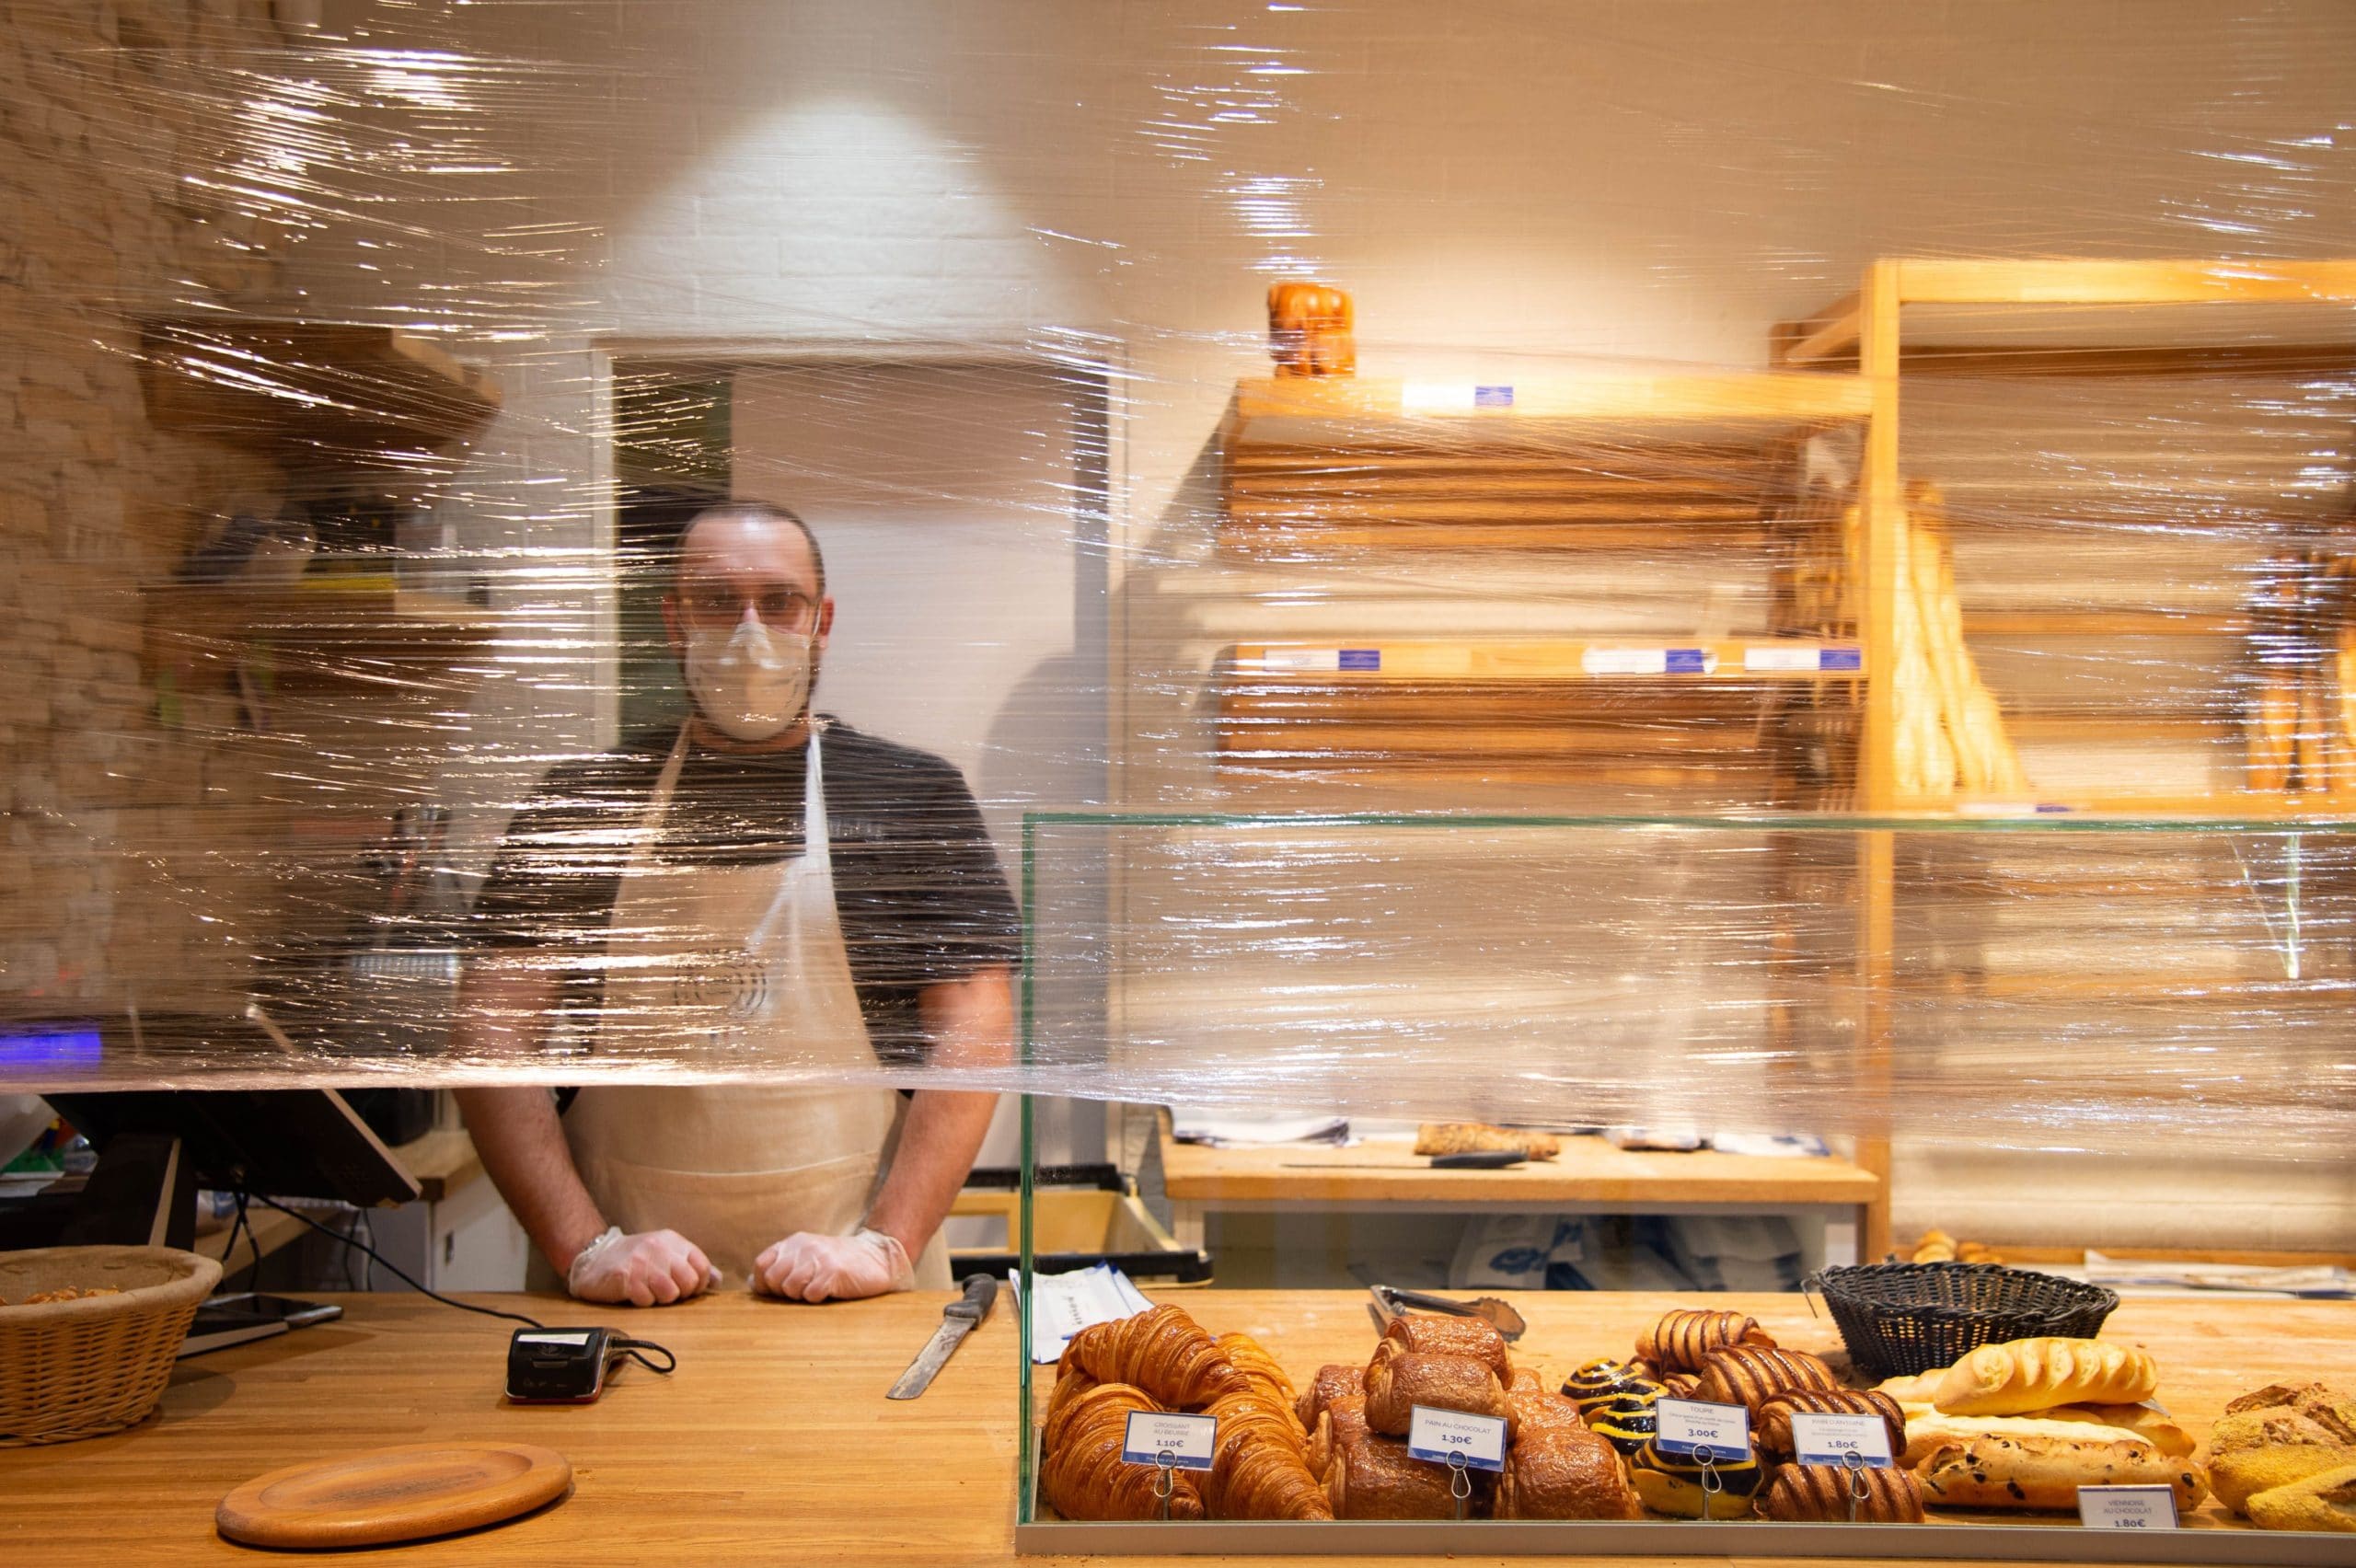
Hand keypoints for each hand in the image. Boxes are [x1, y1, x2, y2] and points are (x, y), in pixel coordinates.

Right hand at [566, 1226, 717, 1305]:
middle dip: (681, 1293)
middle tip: (666, 1292)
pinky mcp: (625, 1277)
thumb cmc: (634, 1258)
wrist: (594, 1257)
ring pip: (670, 1293)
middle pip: (689, 1281)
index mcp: (672, 1241)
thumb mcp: (666, 1254)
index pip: (702, 1265)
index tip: (688, 1288)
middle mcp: (659, 1248)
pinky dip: (643, 1302)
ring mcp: (642, 1262)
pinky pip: (647, 1300)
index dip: (699, 1283)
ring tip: (649, 1291)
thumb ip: (692, 1265)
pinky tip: (635, 1293)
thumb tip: (717, 1280)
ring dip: (661, 1299)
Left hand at [754, 1227, 913, 1302]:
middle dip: (784, 1292)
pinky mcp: (833, 1271)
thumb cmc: (838, 1263)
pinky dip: (817, 1299)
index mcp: (794, 1242)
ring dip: (802, 1296)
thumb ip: (782, 1266)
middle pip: (774, 1278)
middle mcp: (803, 1246)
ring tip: (818, 1289)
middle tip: (804, 1291)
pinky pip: (811, 1294)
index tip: (779, 1291)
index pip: (762, 1264)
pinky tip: (830, 1291)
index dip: (765, 1283)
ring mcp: (819, 1257)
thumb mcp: (807, 1257)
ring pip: (790, 1287)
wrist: (877, 1257)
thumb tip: (754, 1282)